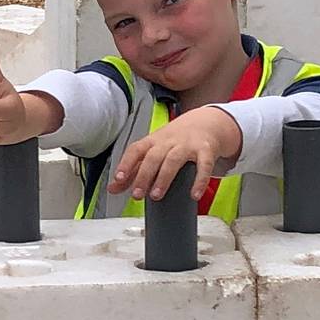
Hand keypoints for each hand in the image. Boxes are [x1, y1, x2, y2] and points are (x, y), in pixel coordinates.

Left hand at [111, 106, 241, 203]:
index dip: (126, 163)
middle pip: (153, 157)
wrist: (205, 123)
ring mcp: (187, 145)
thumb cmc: (175, 141)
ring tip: (156, 196)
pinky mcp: (206, 150)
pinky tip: (194, 195)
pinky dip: (199, 180)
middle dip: (143, 176)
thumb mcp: (152, 151)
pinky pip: (203, 165)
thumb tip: (113, 188)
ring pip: (174, 160)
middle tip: (137, 194)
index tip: (118, 178)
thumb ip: (133, 170)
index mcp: (153, 142)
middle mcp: (168, 142)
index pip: (136, 150)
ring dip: (164, 178)